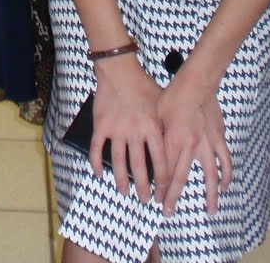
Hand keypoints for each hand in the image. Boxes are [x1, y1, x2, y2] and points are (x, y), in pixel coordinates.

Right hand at [88, 55, 168, 203]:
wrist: (119, 69)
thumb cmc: (143, 85)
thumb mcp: (161, 104)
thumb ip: (165, 125)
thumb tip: (172, 146)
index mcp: (153, 127)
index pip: (161, 160)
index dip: (163, 179)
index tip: (163, 191)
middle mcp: (135, 131)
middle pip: (140, 166)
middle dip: (144, 186)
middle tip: (145, 200)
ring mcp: (116, 129)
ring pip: (119, 161)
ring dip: (122, 180)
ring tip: (125, 191)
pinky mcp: (101, 125)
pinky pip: (97, 148)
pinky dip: (97, 162)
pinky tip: (99, 173)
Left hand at [157, 67, 230, 214]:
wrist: (196, 83)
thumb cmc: (173, 97)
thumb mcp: (156, 116)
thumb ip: (156, 138)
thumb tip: (150, 153)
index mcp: (173, 141)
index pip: (165, 172)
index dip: (161, 189)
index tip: (158, 201)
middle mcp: (190, 146)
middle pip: (181, 178)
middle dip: (174, 197)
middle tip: (169, 212)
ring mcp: (207, 144)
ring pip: (210, 175)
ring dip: (210, 195)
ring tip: (211, 210)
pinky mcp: (218, 138)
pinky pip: (224, 160)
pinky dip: (226, 175)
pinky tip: (225, 186)